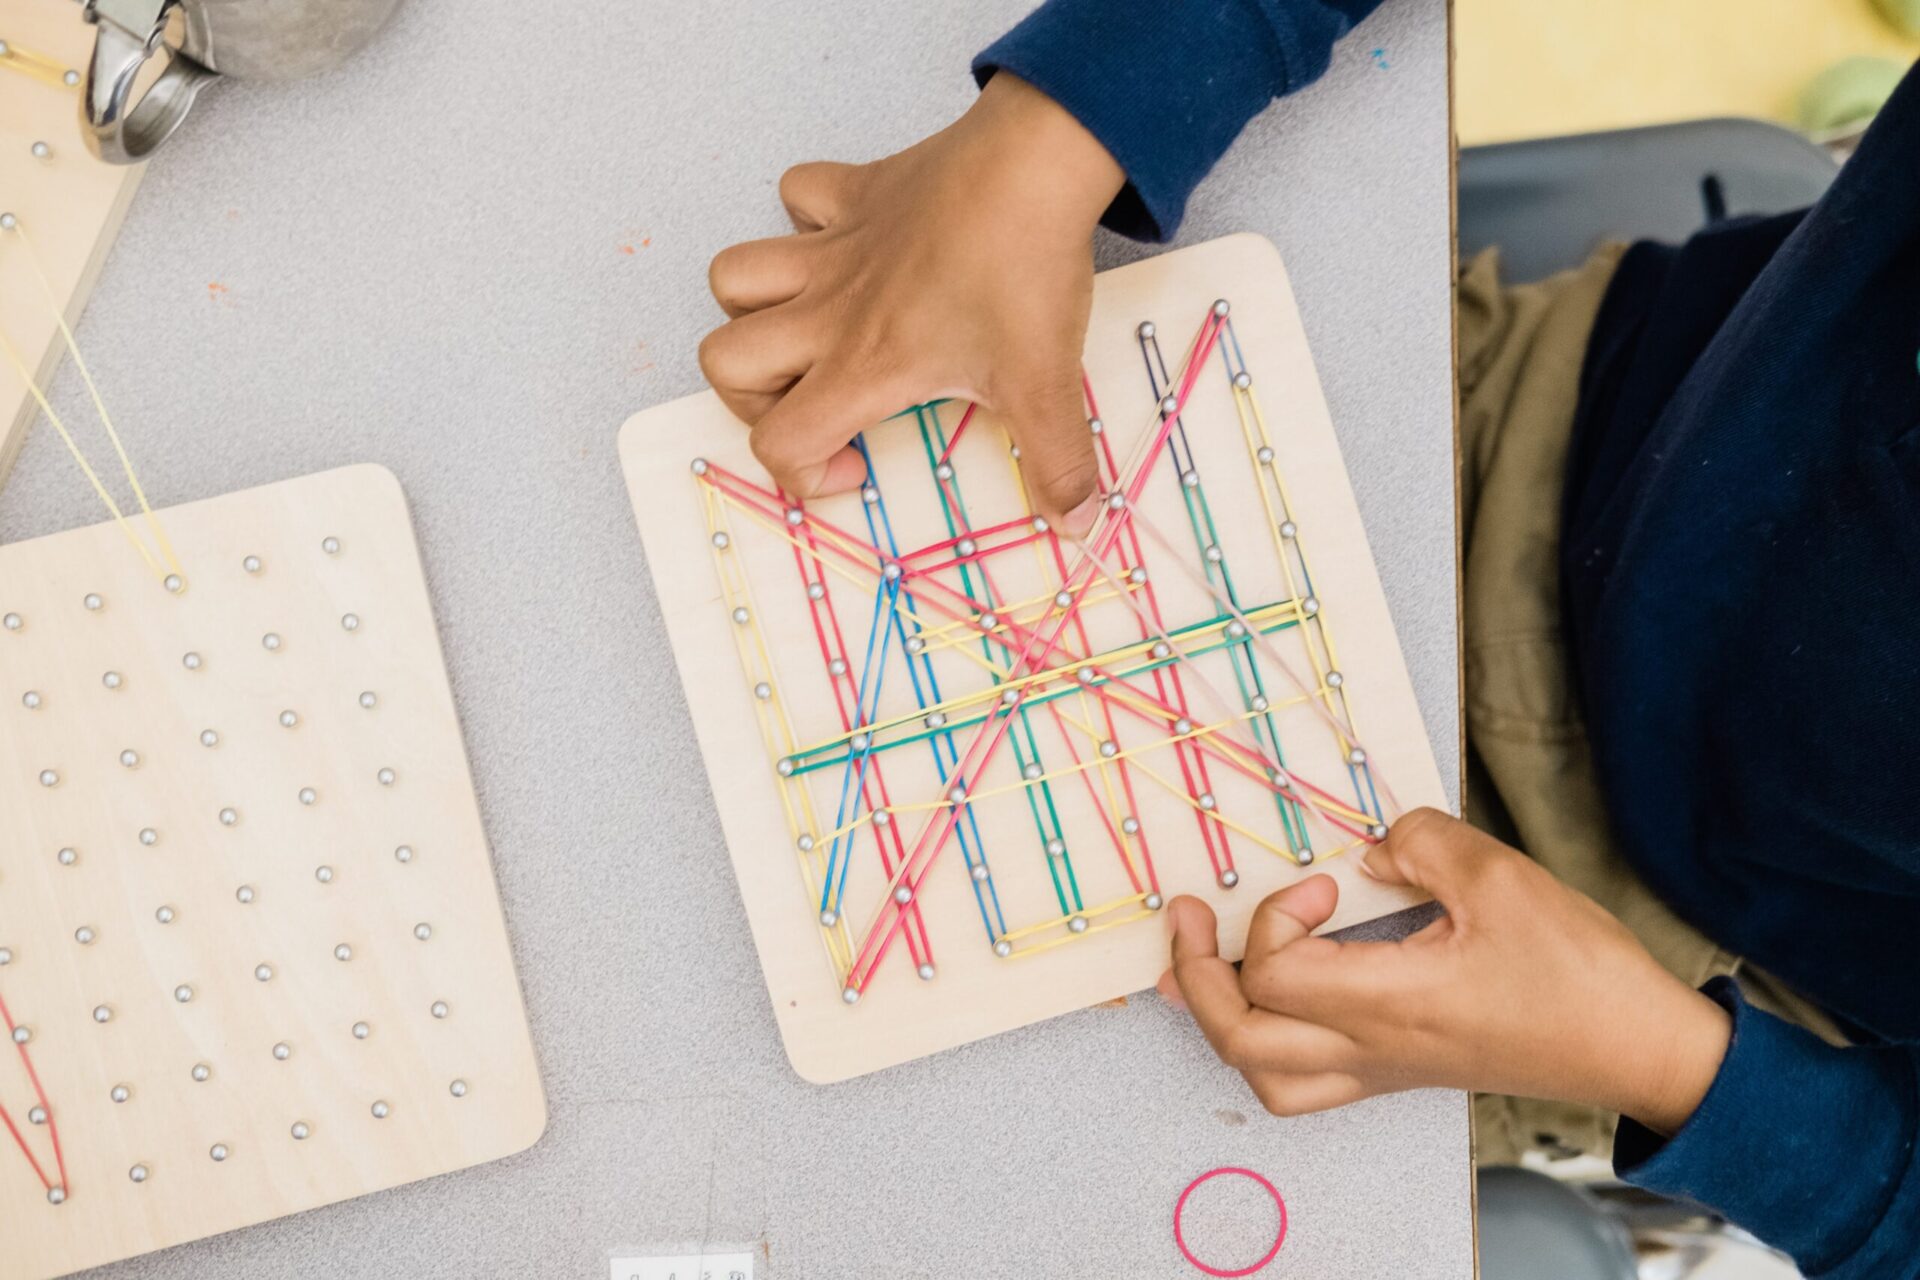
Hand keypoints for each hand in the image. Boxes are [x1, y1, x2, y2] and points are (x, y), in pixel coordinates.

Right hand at [700, 73, 1126, 533]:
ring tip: (804, 329)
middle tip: (813, 404)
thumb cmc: (1025, 272)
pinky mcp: (854, 192)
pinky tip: (847, 241)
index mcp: (863, 367)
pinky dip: (805, 218)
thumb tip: (1078, 521)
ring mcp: (834, 247)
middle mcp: (830, 311)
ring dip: (753, 308)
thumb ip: (1058, 463)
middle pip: (725, 360)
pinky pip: (796, 194)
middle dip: (750, 397)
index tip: (857, 467)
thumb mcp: (1048, 385)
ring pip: (732, 276)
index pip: (780, 442)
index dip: (802, 474)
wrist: (1034, 165)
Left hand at [1157, 808, 1731, 1134]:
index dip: (1273, 918)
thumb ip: (1422, 842)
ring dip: (1221, 1022)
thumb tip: (1374, 844)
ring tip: (1202, 968)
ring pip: (1265, 1079)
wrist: (1636, 1047)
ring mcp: (1384, 1069)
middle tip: (1185, 919)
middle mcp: (1373, 1049)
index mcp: (1388, 1004)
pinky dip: (1266, 1043)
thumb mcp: (1501, 877)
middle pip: (1241, 1042)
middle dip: (1195, 978)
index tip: (1320, 882)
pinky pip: (1305, 1081)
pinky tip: (1270, 998)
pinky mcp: (1401, 1071)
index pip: (1274, 975)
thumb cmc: (1578, 974)